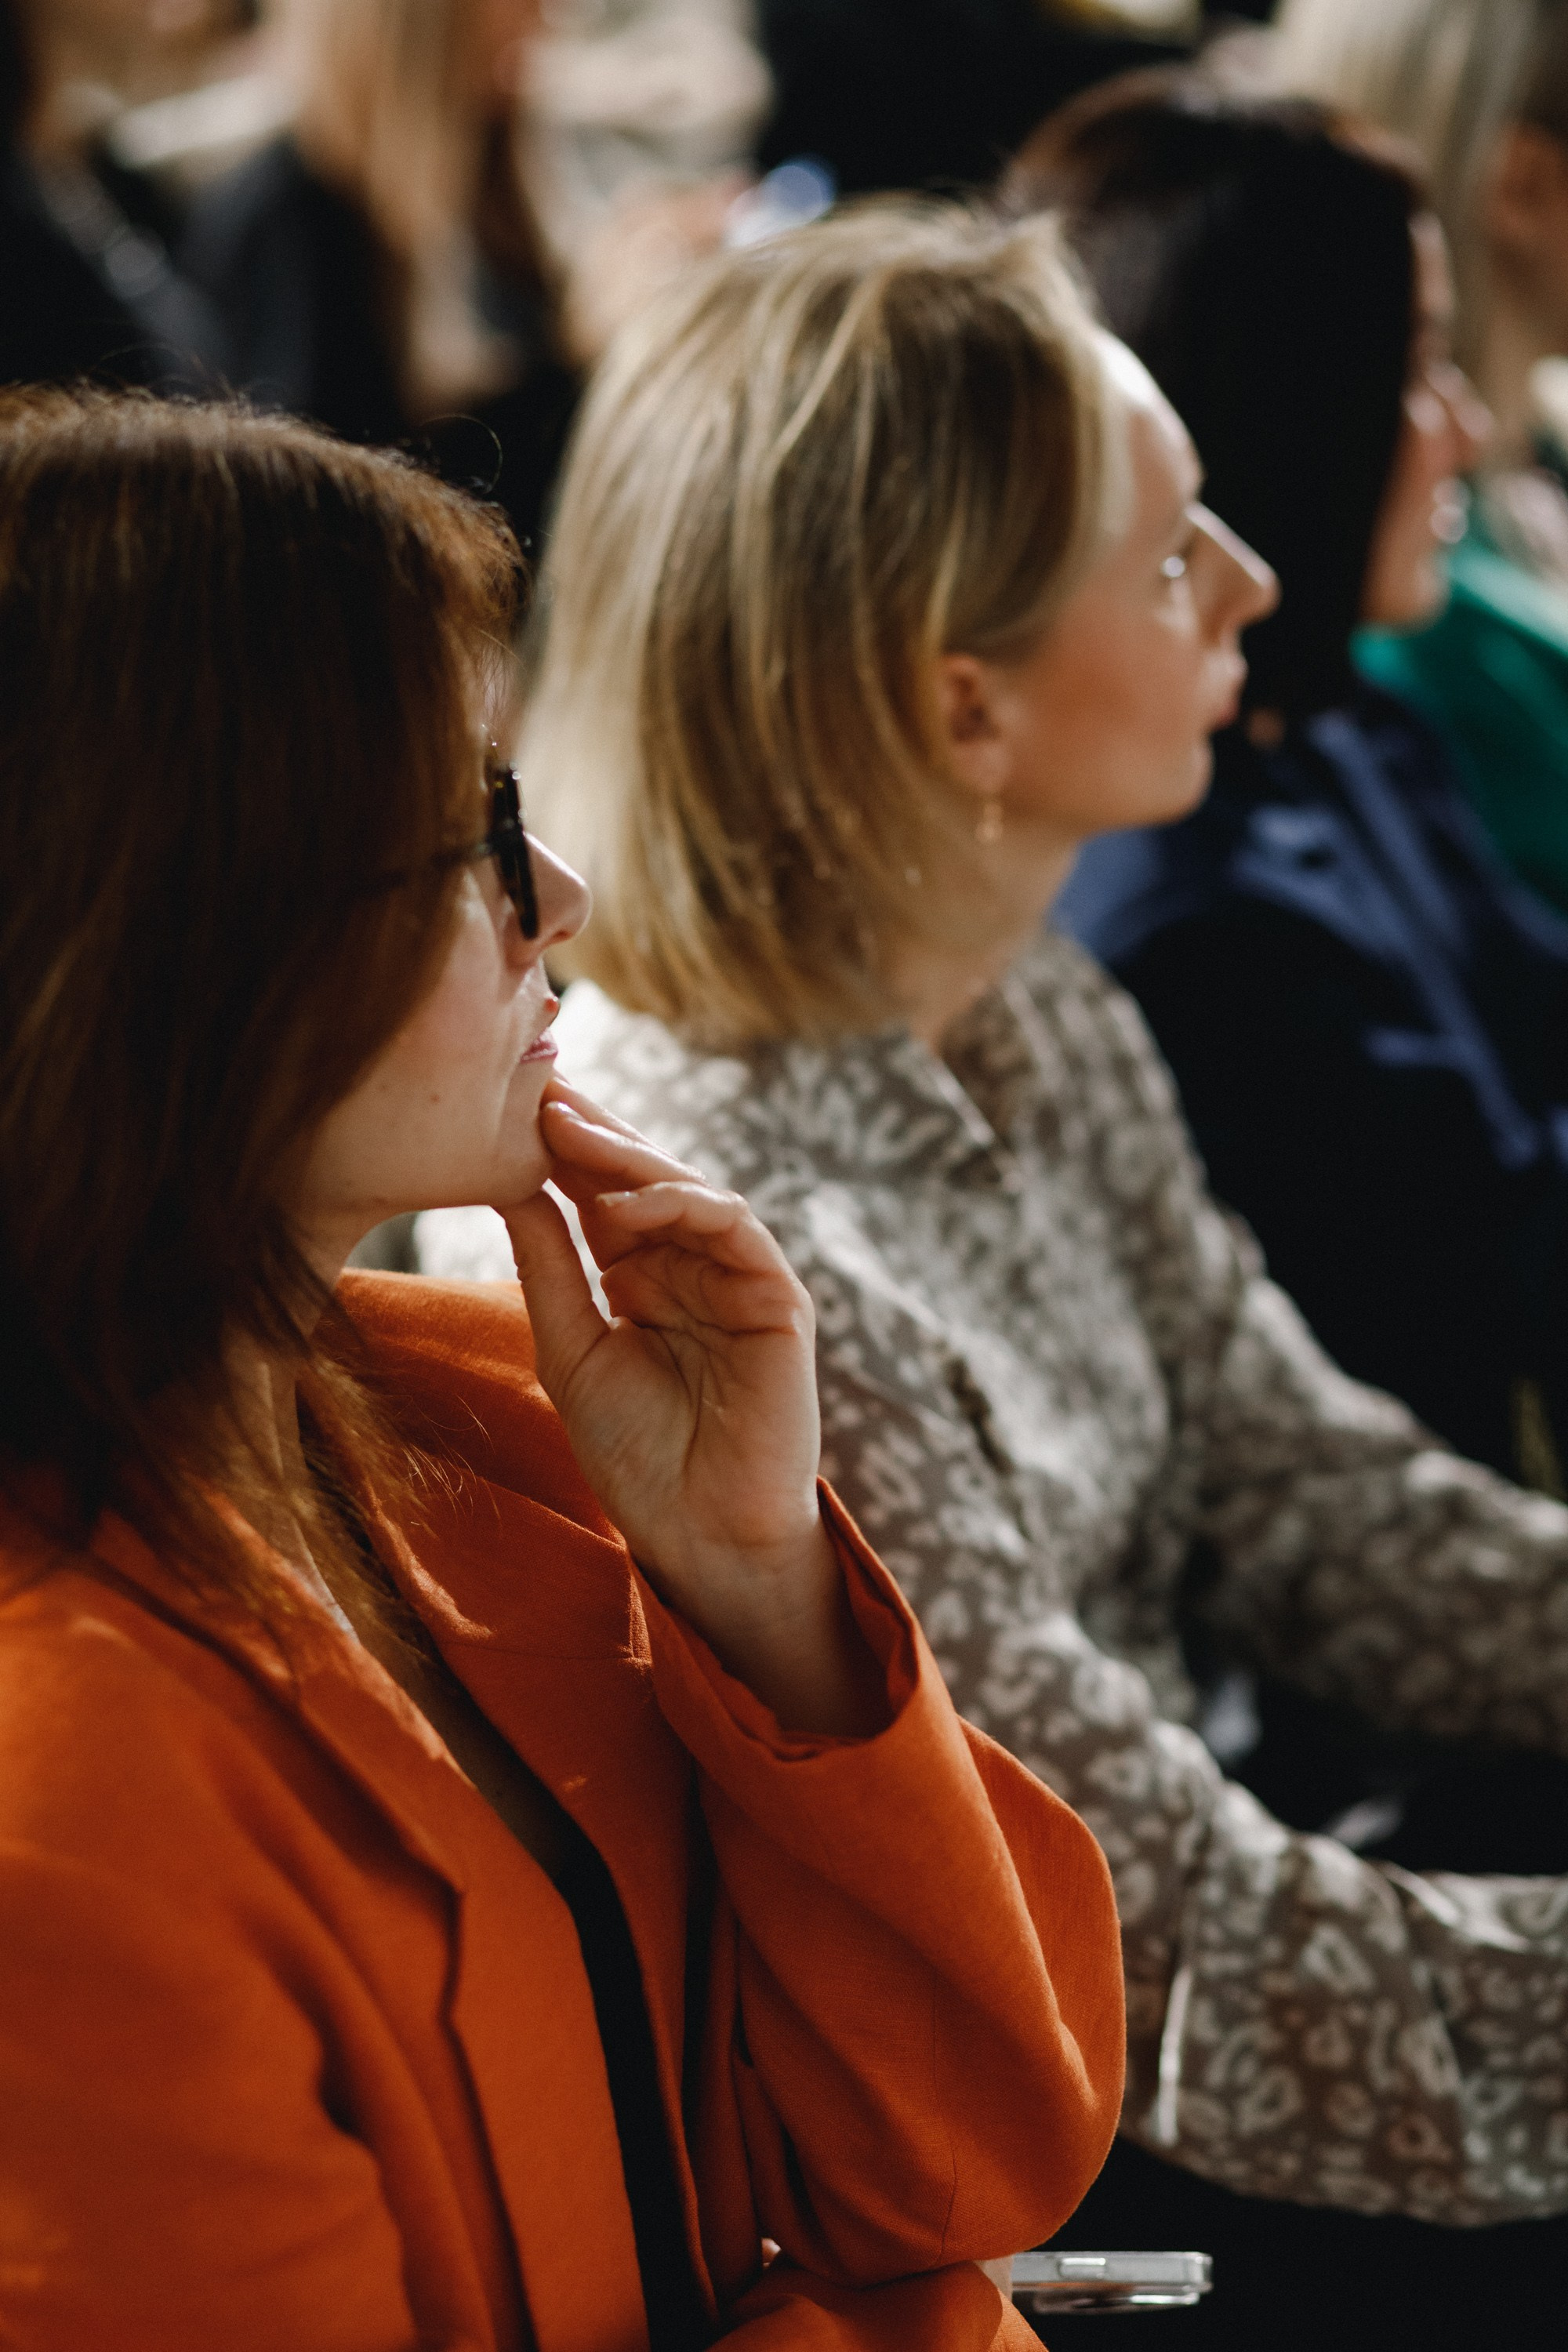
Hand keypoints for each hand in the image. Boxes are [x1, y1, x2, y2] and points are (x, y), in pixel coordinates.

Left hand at [497, 1079, 884, 1734]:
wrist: (699, 1536)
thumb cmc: (637, 1459)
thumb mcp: (570, 1348)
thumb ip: (551, 1266)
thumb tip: (510, 1181)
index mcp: (642, 1279)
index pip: (599, 1196)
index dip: (559, 1152)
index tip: (504, 1108)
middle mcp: (692, 1268)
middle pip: (642, 1181)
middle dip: (591, 1133)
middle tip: (537, 1088)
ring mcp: (738, 1279)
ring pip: (687, 1191)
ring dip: (627, 1159)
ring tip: (566, 1133)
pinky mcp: (777, 1298)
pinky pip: (733, 1227)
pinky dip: (680, 1206)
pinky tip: (624, 1203)